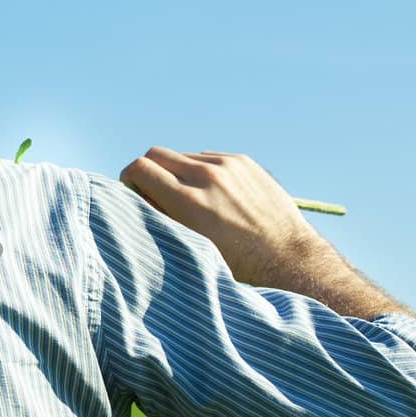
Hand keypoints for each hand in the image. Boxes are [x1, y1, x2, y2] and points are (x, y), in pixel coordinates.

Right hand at [119, 147, 325, 286]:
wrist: (285, 257)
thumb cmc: (232, 262)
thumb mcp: (188, 245)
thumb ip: (159, 216)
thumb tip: (135, 193)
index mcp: (190, 202)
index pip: (140, 167)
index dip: (130, 178)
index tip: (133, 192)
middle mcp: (208, 177)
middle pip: (157, 154)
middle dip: (149, 171)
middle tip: (154, 193)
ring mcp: (228, 165)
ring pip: (183, 156)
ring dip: (178, 172)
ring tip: (190, 199)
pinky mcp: (243, 161)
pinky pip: (207, 157)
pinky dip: (202, 172)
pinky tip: (214, 195)